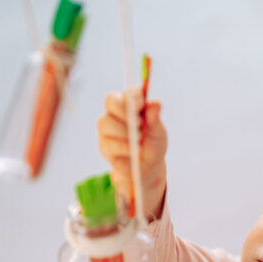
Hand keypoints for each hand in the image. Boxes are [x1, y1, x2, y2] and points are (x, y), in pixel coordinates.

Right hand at [97, 88, 167, 219]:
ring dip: (125, 134)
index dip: (132, 96)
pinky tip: (133, 153)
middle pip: (110, 101)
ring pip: (107, 123)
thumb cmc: (153, 145)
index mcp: (131, 104)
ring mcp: (107, 128)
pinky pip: (109, 144)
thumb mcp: (158, 132)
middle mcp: (116, 113)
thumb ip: (155, 118)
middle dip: (124, 112)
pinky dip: (124, 149)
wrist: (147, 167)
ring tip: (138, 142)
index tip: (141, 105)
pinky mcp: (103, 145)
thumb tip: (156, 103)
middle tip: (139, 125)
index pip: (127, 92)